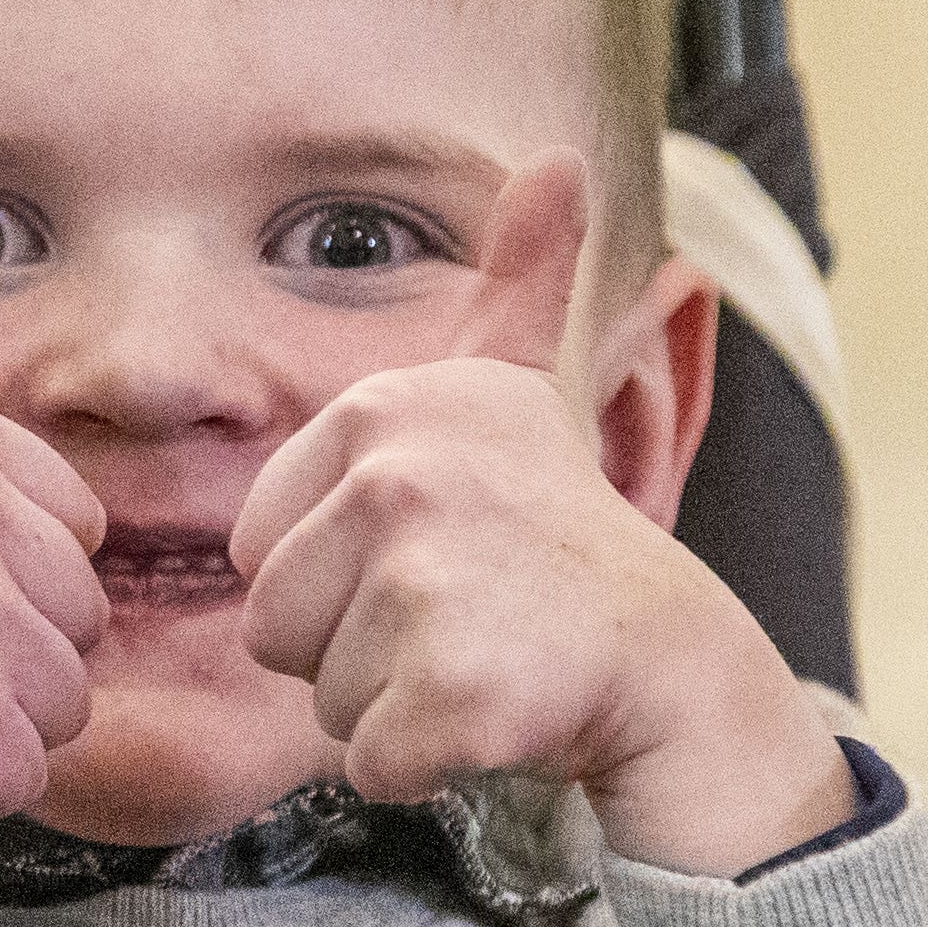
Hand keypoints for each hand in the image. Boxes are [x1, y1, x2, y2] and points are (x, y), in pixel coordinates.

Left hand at [228, 150, 849, 877]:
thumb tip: (560, 161)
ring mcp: (429, 584)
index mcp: (388, 410)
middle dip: (352, 648)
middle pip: (272, 623)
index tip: (437, 557)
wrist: (670, 662)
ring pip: (320, 696)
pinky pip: (369, 760)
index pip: (258, 542)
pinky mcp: (454, 692)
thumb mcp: (516, 400)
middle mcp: (402, 477)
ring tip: (480, 660)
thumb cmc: (559, 547)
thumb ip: (516, 285)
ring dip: (389, 706)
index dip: (336, 575)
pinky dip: (424, 765)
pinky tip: (496, 717)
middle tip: (458, 620)